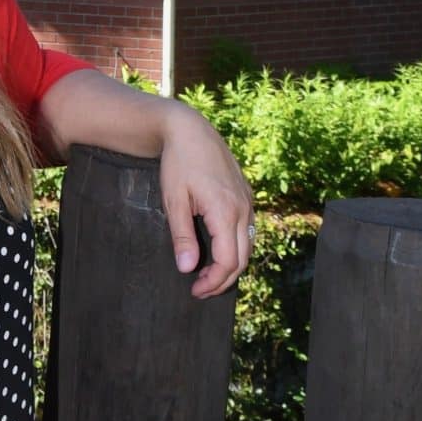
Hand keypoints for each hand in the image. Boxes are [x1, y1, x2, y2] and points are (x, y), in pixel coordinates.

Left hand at [158, 103, 254, 298]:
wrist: (190, 129)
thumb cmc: (178, 163)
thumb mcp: (174, 201)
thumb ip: (182, 237)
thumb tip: (188, 269)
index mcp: (225, 211)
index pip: (227, 261)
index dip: (213, 282)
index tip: (194, 291)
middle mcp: (242, 208)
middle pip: (242, 258)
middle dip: (223, 280)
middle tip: (201, 290)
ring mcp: (247, 201)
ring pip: (248, 245)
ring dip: (231, 265)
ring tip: (208, 276)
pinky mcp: (245, 196)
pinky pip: (247, 230)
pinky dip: (236, 248)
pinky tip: (218, 252)